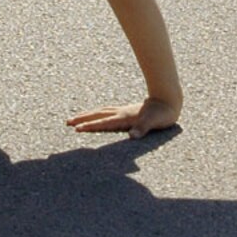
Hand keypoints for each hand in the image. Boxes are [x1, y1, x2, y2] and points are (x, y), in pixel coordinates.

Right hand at [66, 95, 180, 139]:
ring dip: (87, 115)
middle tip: (67, 122)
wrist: (168, 100)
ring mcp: (122, 110)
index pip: (103, 122)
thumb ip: (142, 128)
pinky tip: (96, 114)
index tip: (77, 129)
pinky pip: (106, 111)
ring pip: (100, 112)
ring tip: (75, 118)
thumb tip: (133, 136)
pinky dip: (97, 113)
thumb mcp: (154, 123)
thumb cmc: (162, 114)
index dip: (90, 126)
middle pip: (97, 115)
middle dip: (82, 119)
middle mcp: (121, 112)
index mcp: (125, 117)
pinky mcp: (126, 110)